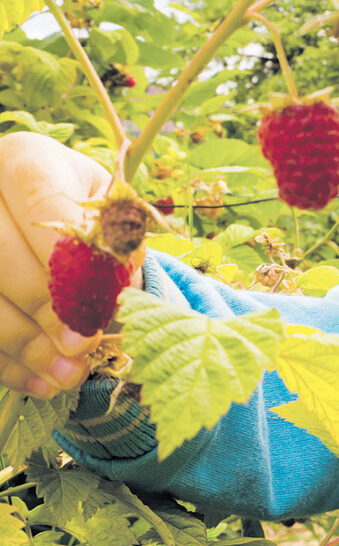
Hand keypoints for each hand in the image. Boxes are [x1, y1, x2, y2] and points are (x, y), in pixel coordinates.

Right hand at [0, 133, 133, 398]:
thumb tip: (120, 294)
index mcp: (25, 161)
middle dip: (45, 311)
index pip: (44, 208)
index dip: (70, 264)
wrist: (37, 206)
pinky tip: (39, 383)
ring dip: (23, 345)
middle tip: (81, 348)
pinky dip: (6, 362)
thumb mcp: (107, 209)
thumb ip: (118, 243)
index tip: (98, 310)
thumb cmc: (82, 207)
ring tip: (66, 376)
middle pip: (0, 256)